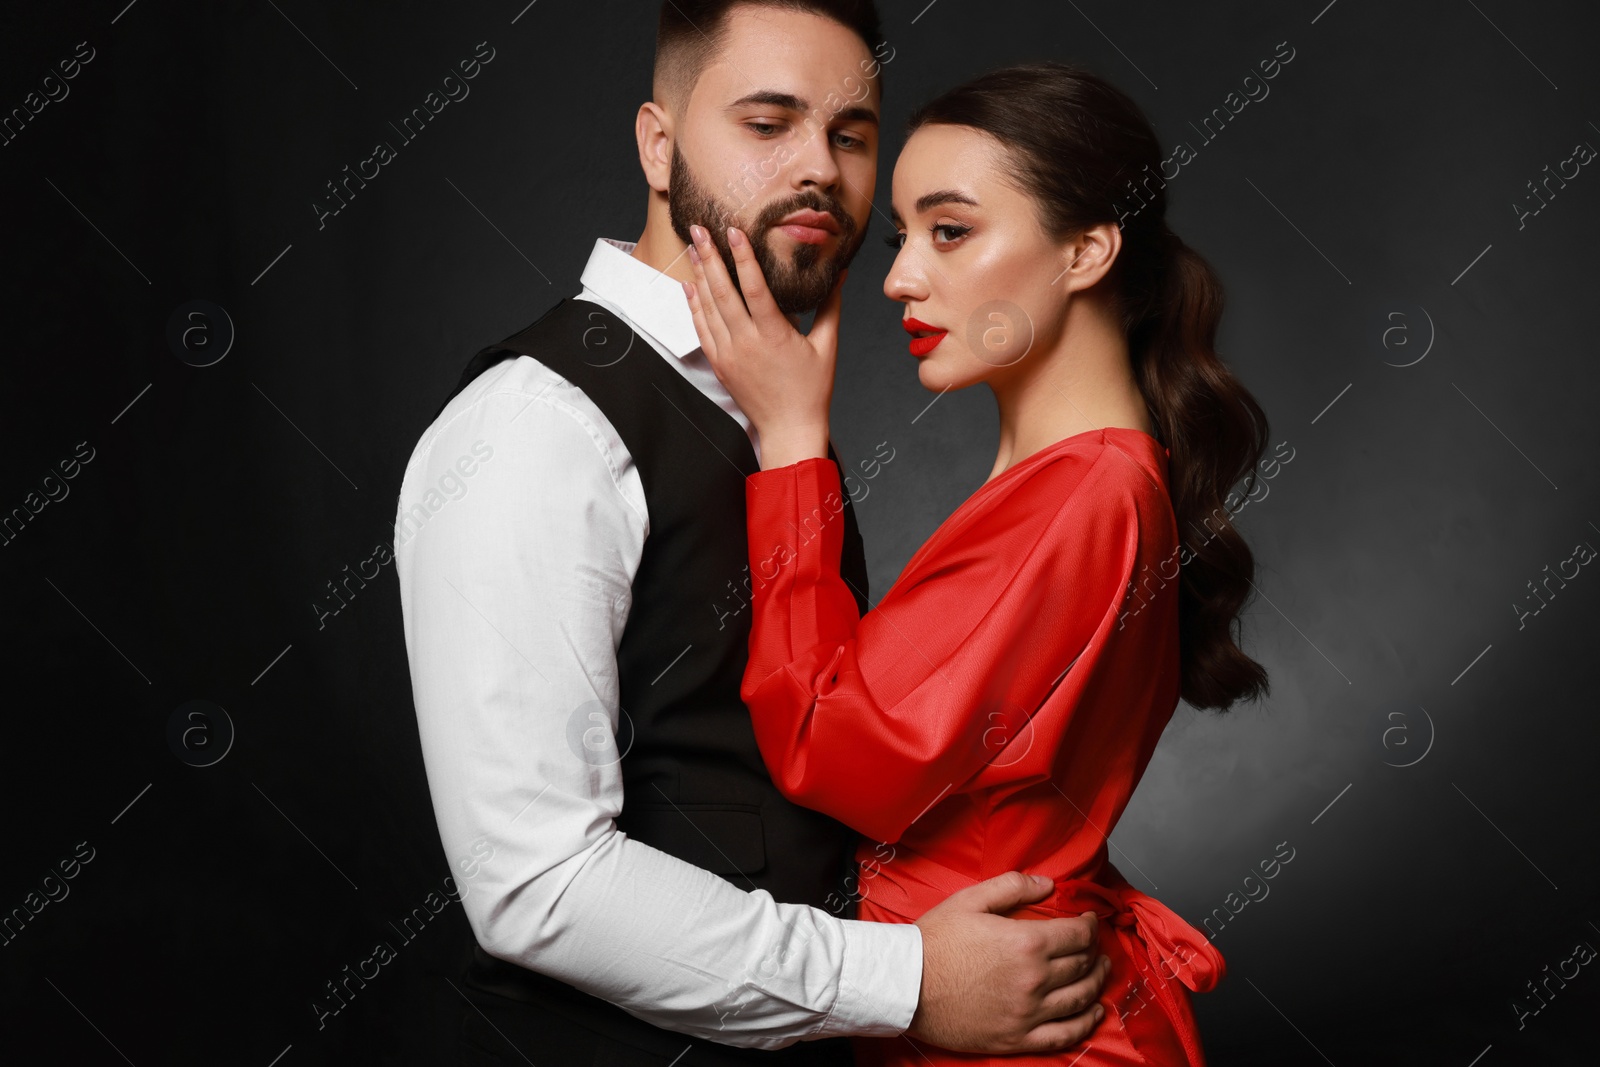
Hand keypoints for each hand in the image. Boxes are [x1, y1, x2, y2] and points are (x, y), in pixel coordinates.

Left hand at [681, 223, 841, 467]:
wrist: (789, 429)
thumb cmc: (811, 390)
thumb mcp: (826, 346)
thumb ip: (830, 307)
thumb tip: (839, 275)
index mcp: (774, 335)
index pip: (754, 287)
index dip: (743, 257)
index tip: (734, 231)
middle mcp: (746, 343)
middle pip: (722, 292)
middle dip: (710, 257)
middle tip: (699, 229)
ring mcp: (729, 354)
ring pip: (708, 308)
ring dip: (699, 276)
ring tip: (694, 248)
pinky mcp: (720, 365)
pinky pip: (702, 329)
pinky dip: (694, 306)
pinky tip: (690, 286)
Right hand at [908, 872, 1109, 1053]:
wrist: (906, 985)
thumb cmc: (935, 941)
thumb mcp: (970, 900)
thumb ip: (1013, 886)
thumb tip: (1048, 884)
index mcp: (1026, 943)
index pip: (1078, 934)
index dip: (1090, 925)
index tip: (1089, 921)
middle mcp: (1034, 979)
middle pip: (1082, 964)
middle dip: (1094, 951)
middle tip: (1093, 944)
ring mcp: (1028, 1012)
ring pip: (1080, 999)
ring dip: (1097, 983)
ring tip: (1100, 972)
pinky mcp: (1018, 1038)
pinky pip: (1064, 1035)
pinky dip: (1086, 1024)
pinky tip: (1094, 1013)